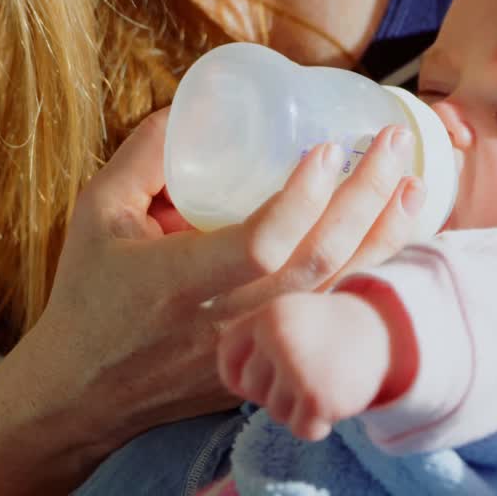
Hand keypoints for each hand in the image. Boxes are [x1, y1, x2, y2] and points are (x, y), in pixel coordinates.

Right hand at [30, 111, 426, 455]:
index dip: (302, 197)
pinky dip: (369, 276)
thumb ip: (143, 157)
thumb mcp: (96, 214)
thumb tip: (193, 106)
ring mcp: (254, 350)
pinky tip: (391, 238)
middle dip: (366, 198)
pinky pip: (332, 318)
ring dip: (382, 237)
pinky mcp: (269, 364)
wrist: (85, 392)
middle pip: (318, 264)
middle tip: (391, 143)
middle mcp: (225, 323)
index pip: (260, 243)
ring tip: (411, 183)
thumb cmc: (89, 294)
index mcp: (178, 282)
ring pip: (338, 295)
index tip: (328, 149)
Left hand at [218, 292, 391, 440]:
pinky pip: (301, 430)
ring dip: (298, 409)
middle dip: (275, 392)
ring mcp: (298, 368)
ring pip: (276, 412)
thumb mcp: (292, 316)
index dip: (236, 375)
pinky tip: (332, 404)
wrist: (386, 330)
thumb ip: (259, 339)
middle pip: (252, 389)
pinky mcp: (319, 398)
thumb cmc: (331, 329)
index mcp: (268, 316)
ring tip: (323, 383)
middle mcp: (278, 339)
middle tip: (306, 377)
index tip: (255, 382)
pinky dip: (317, 425)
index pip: (228, 355)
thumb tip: (234, 383)